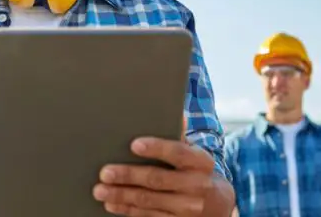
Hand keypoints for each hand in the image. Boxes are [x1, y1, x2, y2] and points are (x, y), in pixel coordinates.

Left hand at [93, 120, 227, 215]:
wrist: (219, 206)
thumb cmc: (199, 173)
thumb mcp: (196, 156)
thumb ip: (181, 138)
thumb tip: (177, 114)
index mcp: (201, 162)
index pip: (179, 153)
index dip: (157, 148)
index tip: (135, 144)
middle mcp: (196, 185)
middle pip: (158, 179)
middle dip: (129, 175)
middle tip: (106, 172)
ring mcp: (187, 208)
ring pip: (149, 201)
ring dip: (122, 195)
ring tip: (101, 189)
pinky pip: (149, 216)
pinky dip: (128, 210)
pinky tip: (113, 204)